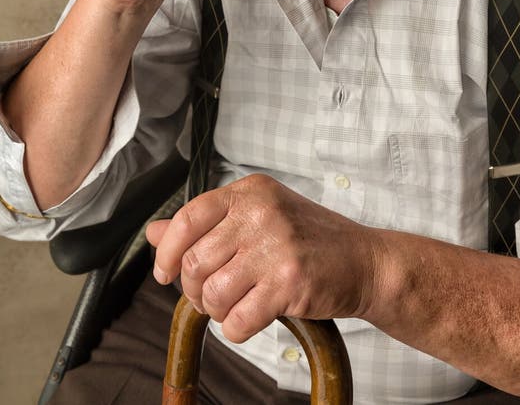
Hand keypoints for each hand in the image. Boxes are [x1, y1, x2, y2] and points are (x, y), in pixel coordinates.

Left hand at [146, 174, 376, 343]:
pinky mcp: (289, 281)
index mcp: (250, 191)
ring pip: (213, 293)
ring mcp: (276, 245)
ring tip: (236, 305)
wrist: (366, 261)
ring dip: (218, 311)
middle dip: (194, 289)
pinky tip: (252, 318)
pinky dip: (238, 328)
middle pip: (195, 261)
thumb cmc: (309, 240)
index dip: (167, 251)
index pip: (187, 218)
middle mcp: (260, 212)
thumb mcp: (257, 218)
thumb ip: (206, 224)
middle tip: (211, 296)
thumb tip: (154, 233)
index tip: (164, 274)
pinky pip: (238, 320)